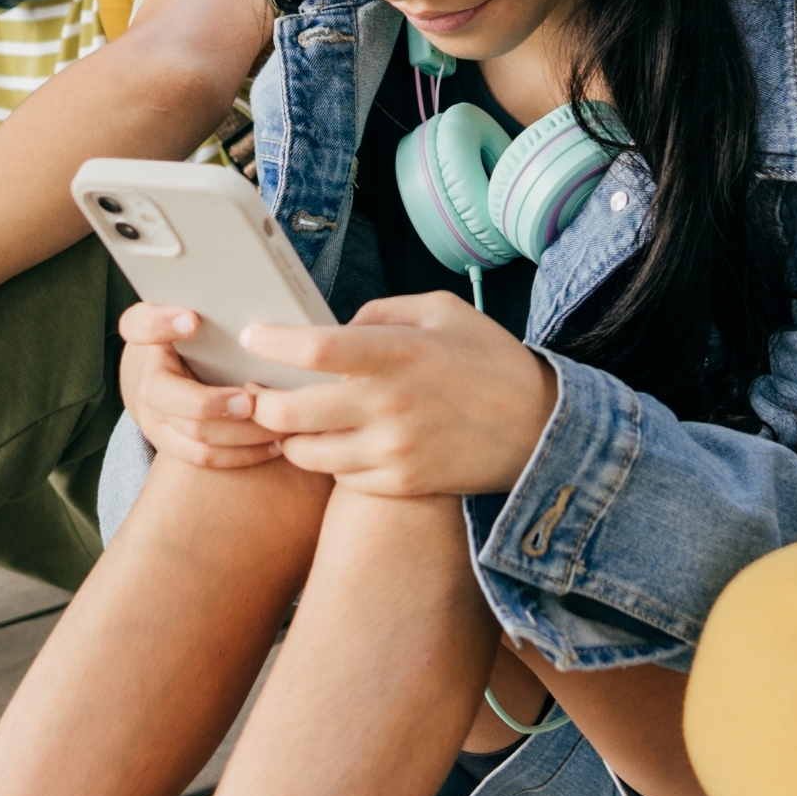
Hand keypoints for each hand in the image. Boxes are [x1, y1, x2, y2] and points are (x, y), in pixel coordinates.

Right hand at [117, 302, 298, 474]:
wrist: (172, 369)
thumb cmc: (203, 333)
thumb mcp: (205, 312)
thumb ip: (223, 309)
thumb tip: (271, 305)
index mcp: (149, 331)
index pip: (139, 324)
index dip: (160, 324)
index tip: (192, 320)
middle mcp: (145, 374)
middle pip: (161, 393)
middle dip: (208, 402)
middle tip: (250, 400)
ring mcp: (154, 413)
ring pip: (190, 432)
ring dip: (238, 432)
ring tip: (277, 425)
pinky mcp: (170, 441)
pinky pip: (203, 455)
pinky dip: (242, 453)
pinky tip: (275, 444)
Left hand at [230, 295, 559, 500]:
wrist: (541, 429)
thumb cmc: (489, 361)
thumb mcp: (442, 311)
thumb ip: (379, 313)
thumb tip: (334, 328)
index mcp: (398, 354)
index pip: (314, 349)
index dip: (273, 342)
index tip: (255, 335)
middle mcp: (389, 406)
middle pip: (291, 412)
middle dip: (262, 401)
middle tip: (258, 390)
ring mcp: (394, 452)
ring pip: (306, 454)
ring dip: (290, 437)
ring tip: (294, 420)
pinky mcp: (401, 484)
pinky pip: (340, 479)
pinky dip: (330, 462)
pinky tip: (338, 444)